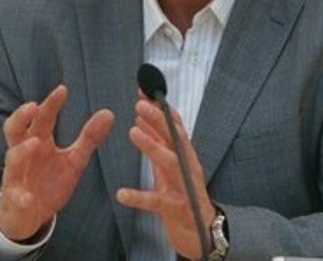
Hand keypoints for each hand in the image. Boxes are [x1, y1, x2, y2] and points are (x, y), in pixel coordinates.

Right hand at [0, 85, 114, 240]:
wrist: (32, 215)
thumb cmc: (49, 182)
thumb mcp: (74, 160)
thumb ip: (89, 138)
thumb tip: (109, 113)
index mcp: (38, 141)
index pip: (42, 117)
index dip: (51, 103)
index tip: (63, 89)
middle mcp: (23, 154)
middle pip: (14, 129)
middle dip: (21, 117)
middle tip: (33, 106)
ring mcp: (16, 175)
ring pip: (12, 159)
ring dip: (22, 151)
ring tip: (37, 143)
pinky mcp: (15, 198)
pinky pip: (15, 196)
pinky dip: (20, 196)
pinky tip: (28, 198)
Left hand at [116, 97, 215, 259]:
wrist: (201, 231)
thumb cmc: (183, 194)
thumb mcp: (169, 165)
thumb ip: (157, 143)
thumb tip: (140, 118)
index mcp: (185, 154)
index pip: (175, 125)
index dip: (161, 107)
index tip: (145, 91)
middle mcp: (188, 166)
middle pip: (175, 138)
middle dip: (159, 119)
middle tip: (139, 105)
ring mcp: (184, 186)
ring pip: (170, 162)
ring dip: (152, 146)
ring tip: (133, 133)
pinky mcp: (176, 208)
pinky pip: (156, 201)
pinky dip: (139, 197)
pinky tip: (121, 194)